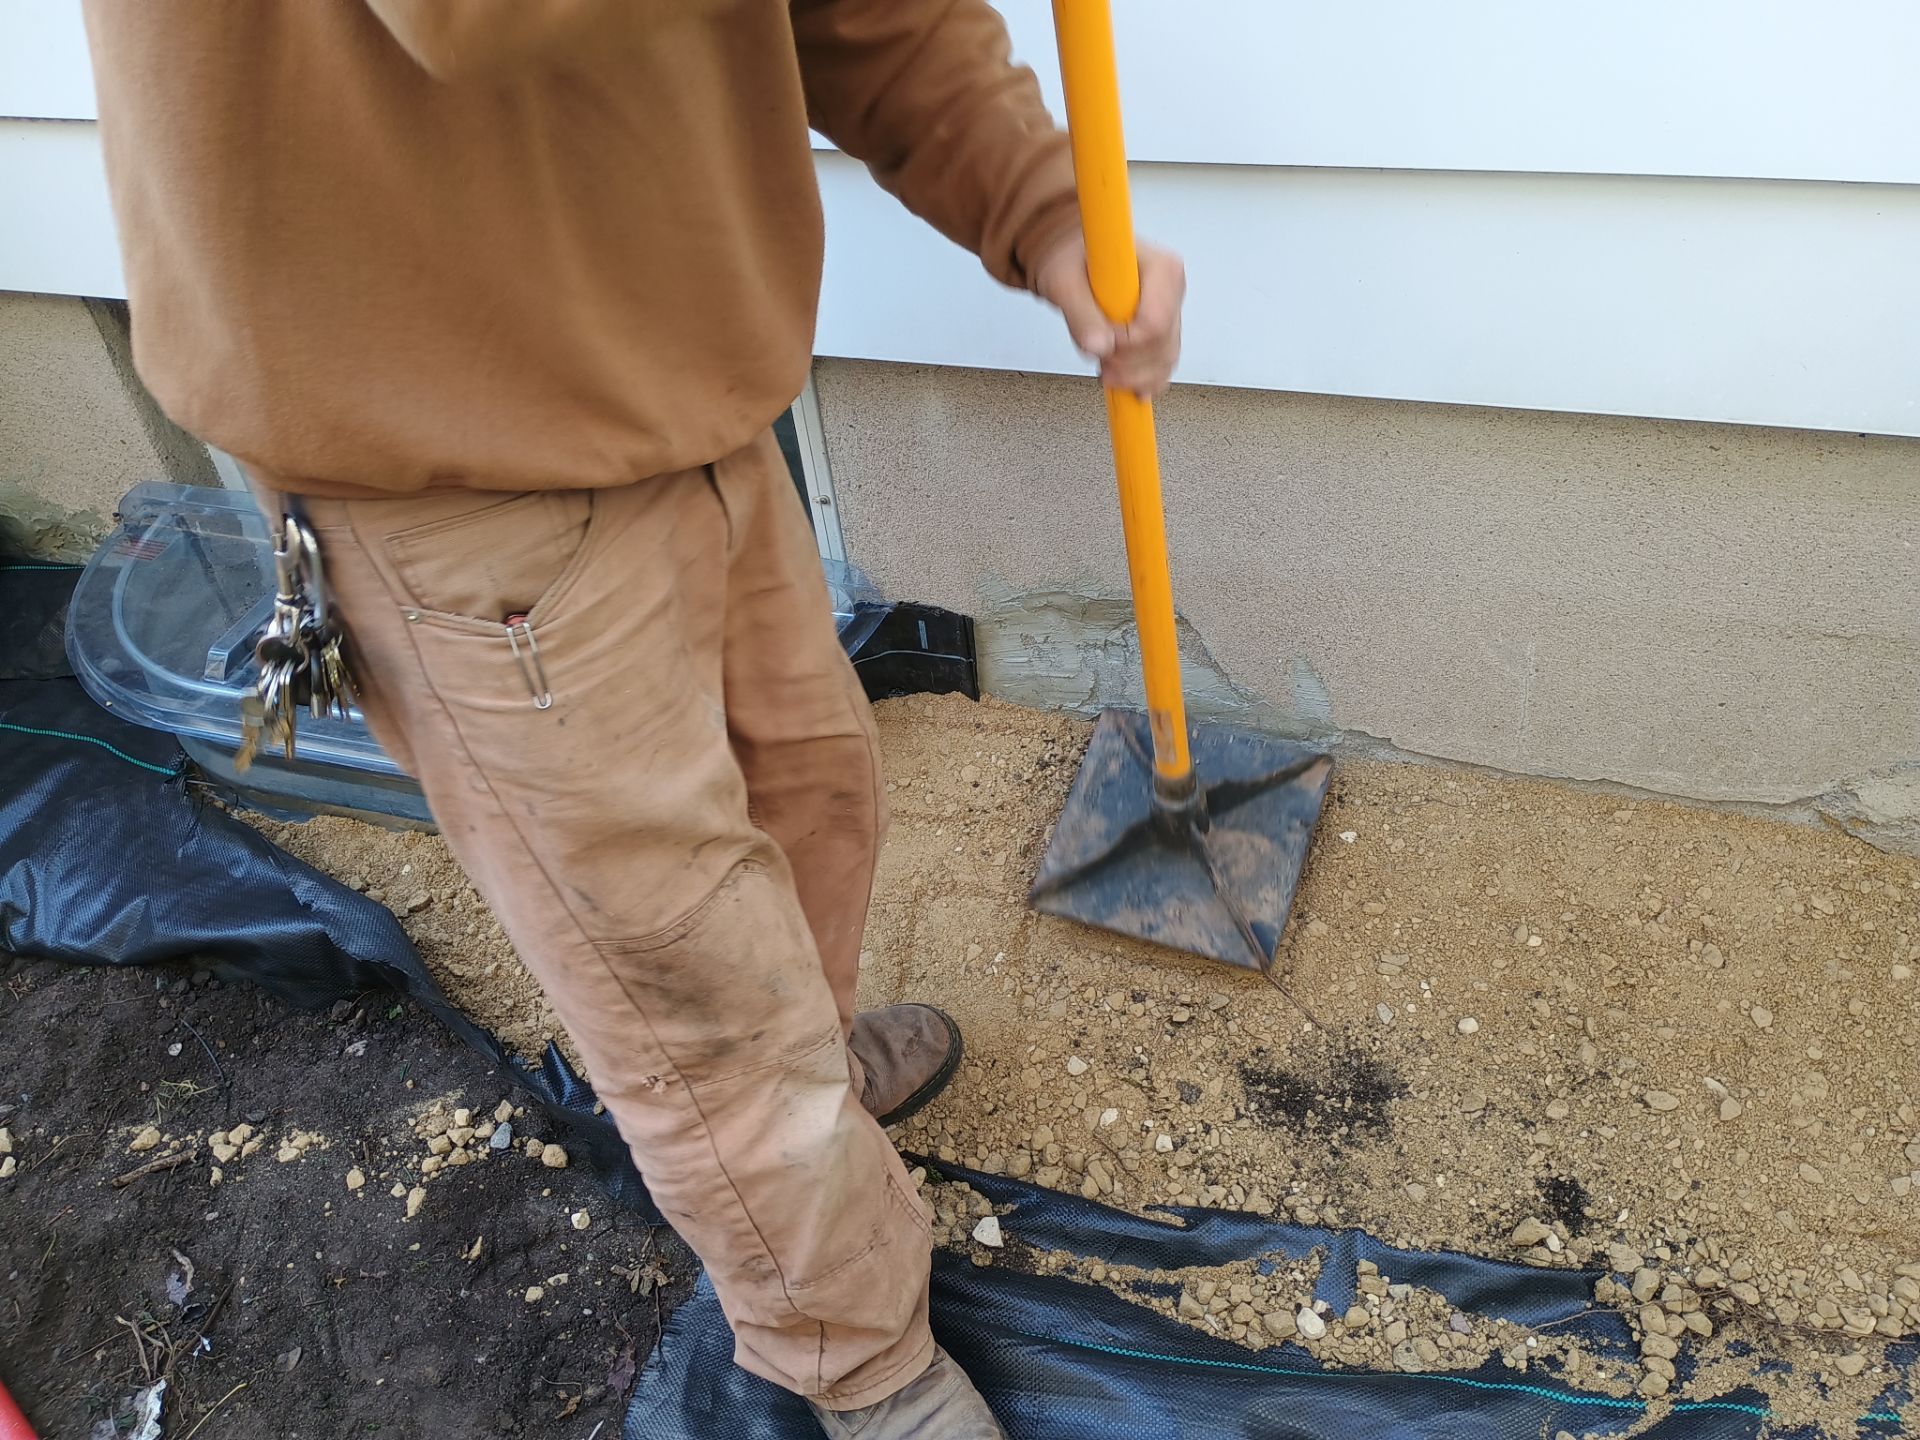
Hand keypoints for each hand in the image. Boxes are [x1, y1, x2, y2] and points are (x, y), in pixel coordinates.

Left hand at [1035, 234, 1185, 398]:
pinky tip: (1124, 383)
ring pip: (1165, 361)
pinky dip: (1142, 381)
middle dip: (1127, 363)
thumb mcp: (1063, 281)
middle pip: (1163, 346)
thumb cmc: (1070, 260)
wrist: (1073, 260)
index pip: (1156, 322)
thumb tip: (1098, 347)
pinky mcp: (1163, 332)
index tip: (1099, 341)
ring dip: (1132, 376)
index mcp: (1160, 268)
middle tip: (1096, 357)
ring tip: (1104, 369)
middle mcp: (1172, 289)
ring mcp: (1171, 312)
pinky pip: (1162, 367)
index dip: (1126, 343)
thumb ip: (1080, 314)